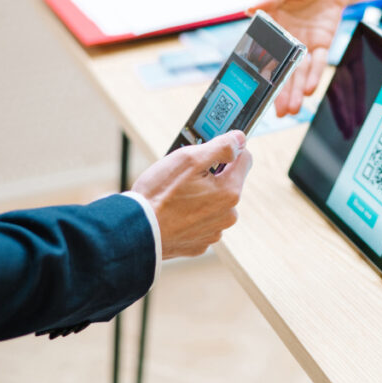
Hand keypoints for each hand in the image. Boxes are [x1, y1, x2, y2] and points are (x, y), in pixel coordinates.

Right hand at [131, 131, 252, 258]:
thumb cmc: (159, 195)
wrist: (136, 231)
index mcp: (230, 192)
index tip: (212, 149)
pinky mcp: (200, 243)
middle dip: (211, 175)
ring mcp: (214, 231)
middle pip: (228, 182)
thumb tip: (240, 139)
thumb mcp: (188, 159)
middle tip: (186, 174)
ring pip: (214, 203)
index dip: (228, 150)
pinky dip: (191, 215)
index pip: (245, 159)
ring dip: (202, 196)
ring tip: (176, 195)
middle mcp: (228, 214)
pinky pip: (202, 221)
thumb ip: (220, 147)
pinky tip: (174, 212)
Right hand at [248, 0, 350, 115]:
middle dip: (279, 91)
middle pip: (280, 68)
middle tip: (276, 112)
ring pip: (298, 71)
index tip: (253, 88)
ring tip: (292, 110)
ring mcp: (303, 43)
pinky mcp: (321, 43)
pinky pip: (318, 63)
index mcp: (270, 24)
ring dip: (295, 90)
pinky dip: (314, 76)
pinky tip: (310, 91)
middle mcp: (284, 39)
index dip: (257, 71)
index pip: (260, 51)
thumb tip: (250, 8)